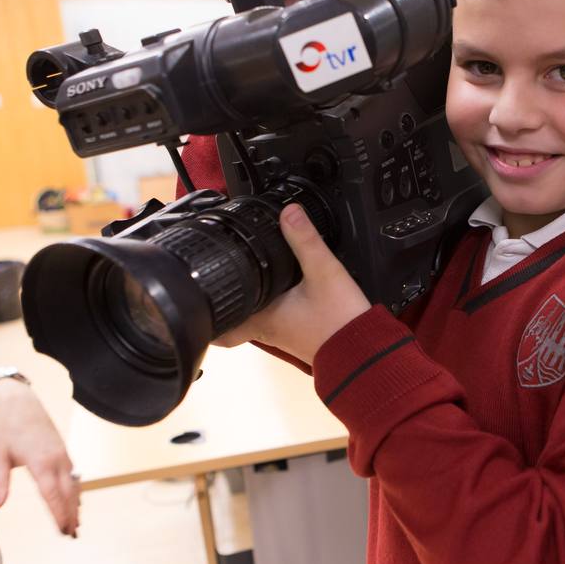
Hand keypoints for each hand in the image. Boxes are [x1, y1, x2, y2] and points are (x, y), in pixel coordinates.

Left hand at [0, 380, 80, 537]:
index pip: (53, 494)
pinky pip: (74, 476)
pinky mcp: (63, 452)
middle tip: (72, 535)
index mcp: (40, 462)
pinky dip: (76, 492)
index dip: (58, 514)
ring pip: (74, 485)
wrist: (20, 402)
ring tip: (77, 524)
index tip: (62, 531)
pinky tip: (76, 501)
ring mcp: (63, 455)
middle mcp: (57, 460)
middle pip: (69, 493)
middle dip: (71, 514)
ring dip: (76, 505)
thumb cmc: (6, 429)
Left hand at [215, 204, 370, 364]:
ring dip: (248, 301)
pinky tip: (280, 290)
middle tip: (220, 278)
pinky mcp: (297, 335)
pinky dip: (269, 305)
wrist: (364, 351)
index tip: (199, 287)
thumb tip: (287, 212)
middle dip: (227, 300)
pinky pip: (273, 319)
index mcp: (262, 317)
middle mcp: (266, 329)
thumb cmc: (340, 318)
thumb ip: (305, 240)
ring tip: (247, 276)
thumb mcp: (324, 271)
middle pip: (232, 320)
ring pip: (253, 318)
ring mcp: (281, 335)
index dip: (208, 304)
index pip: (221, 319)